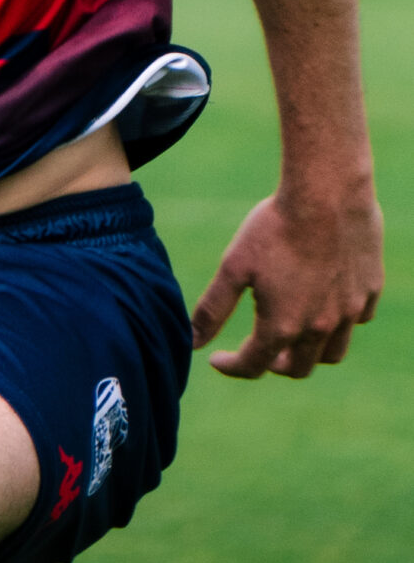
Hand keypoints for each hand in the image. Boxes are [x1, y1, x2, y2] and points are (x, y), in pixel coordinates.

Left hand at [191, 188, 383, 378]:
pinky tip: (327, 304)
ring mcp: (350, 311)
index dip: (231, 366)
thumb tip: (192, 341)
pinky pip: (358, 320)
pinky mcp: (370, 291)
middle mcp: (320, 328)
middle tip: (262, 351)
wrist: (327, 194)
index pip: (254, 365)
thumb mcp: (234, 267)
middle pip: (298, 368)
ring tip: (296, 336)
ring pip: (332, 353)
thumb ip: (213, 309)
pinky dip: (341, 322)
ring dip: (311, 352)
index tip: (217, 359)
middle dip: (274, 365)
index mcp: (283, 326)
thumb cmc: (275, 227)